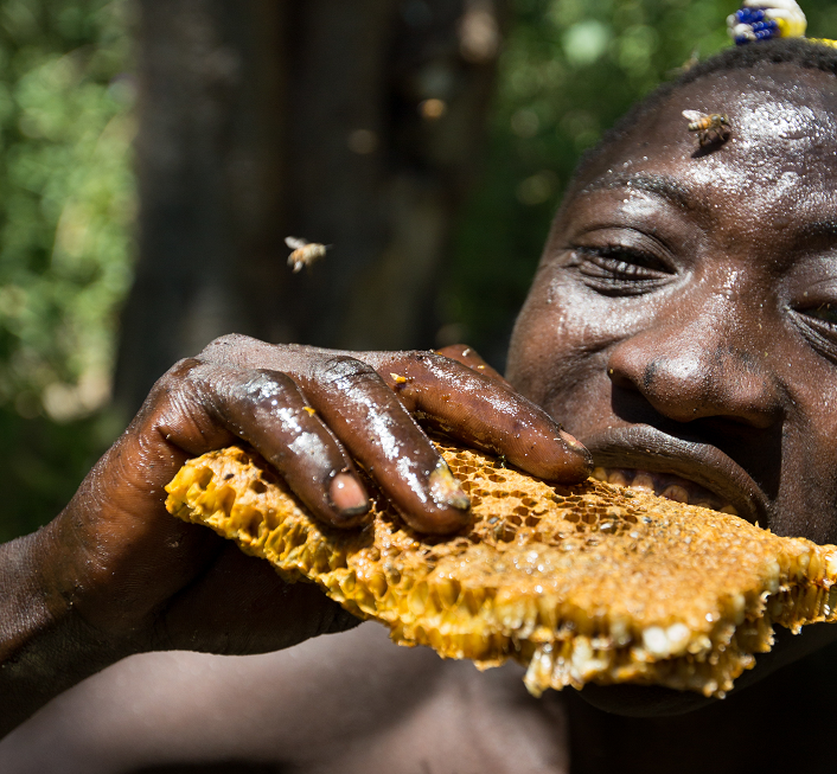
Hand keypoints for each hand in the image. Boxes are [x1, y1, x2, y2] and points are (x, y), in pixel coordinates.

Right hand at [1, 335, 589, 729]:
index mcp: (355, 405)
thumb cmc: (242, 580)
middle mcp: (310, 371)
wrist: (125, 599)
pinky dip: (309, 462)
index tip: (575, 469)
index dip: (516, 423)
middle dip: (489, 425)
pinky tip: (342, 513)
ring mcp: (251, 371)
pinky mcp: (191, 392)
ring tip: (439, 517)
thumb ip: (409, 550)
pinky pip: (262, 413)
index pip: (450, 391)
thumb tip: (507, 561)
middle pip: (417, 373)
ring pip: (345, 386)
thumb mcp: (350, 570)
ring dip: (399, 454)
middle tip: (546, 474)